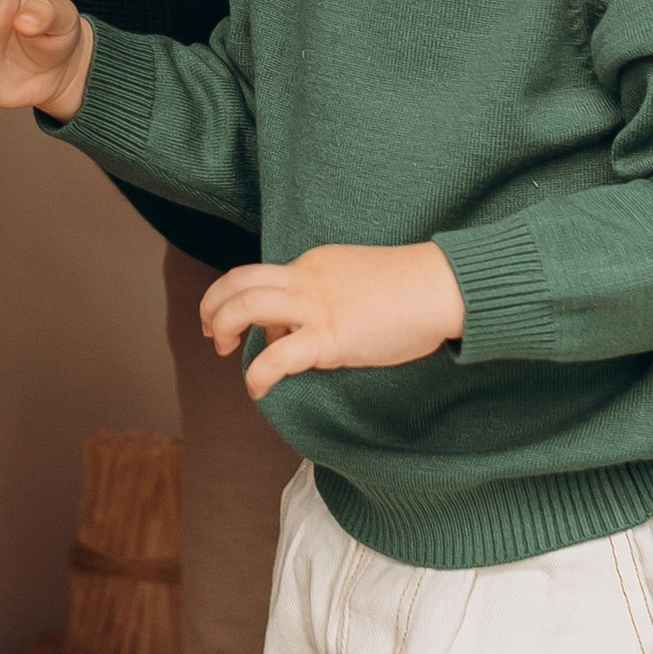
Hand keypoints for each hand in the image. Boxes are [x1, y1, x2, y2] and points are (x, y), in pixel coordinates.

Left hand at [196, 242, 464, 400]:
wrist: (441, 287)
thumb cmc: (410, 290)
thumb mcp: (357, 280)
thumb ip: (327, 298)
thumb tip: (307, 331)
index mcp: (312, 264)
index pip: (263, 278)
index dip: (251, 305)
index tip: (264, 331)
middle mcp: (306, 279)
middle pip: (238, 282)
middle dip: (213, 306)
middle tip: (211, 332)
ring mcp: (315, 307)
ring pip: (244, 306)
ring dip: (222, 327)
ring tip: (223, 351)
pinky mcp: (329, 338)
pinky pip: (277, 357)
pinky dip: (256, 374)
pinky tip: (256, 389)